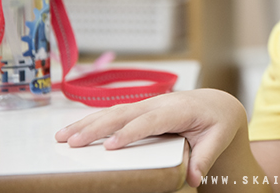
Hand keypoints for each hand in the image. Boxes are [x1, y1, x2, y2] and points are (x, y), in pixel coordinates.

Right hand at [55, 89, 247, 187]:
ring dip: (87, 122)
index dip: (131, 132)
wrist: (217, 103)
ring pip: (114, 110)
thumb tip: (194, 178)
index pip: (152, 120)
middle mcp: (160, 102)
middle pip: (125, 113)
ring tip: (62, 137)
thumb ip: (205, 158)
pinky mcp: (140, 107)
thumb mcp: (217, 139)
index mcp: (179, 109)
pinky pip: (114, 112)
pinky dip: (91, 119)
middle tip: (73, 143)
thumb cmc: (217, 122)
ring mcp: (148, 102)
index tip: (111, 146)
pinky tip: (72, 129)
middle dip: (98, 127)